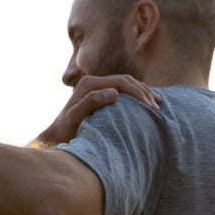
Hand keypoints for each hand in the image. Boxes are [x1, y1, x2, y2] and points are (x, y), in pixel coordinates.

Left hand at [35, 75, 159, 146]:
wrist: (56, 134)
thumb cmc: (66, 129)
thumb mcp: (75, 117)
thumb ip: (91, 102)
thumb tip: (113, 92)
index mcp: (90, 84)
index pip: (120, 82)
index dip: (137, 92)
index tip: (150, 106)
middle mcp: (94, 81)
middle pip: (126, 81)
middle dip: (143, 92)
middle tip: (157, 106)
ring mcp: (98, 86)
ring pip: (126, 83)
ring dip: (143, 91)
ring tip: (157, 102)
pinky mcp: (101, 93)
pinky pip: (123, 90)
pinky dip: (136, 94)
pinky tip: (146, 101)